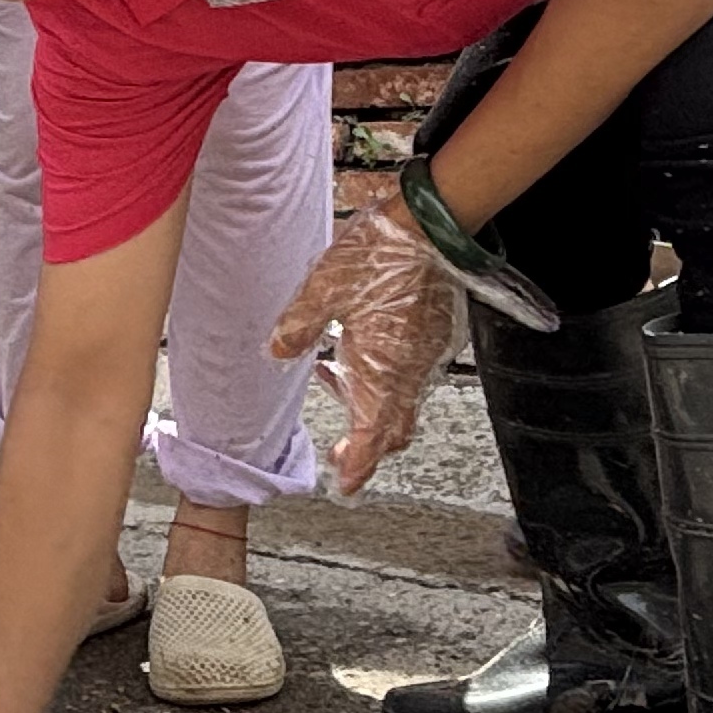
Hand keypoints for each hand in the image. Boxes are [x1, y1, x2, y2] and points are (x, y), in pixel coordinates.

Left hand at [268, 195, 463, 495]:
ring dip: (373, 408)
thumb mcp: (324, 289)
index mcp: (383, 370)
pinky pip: (411, 373)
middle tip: (342, 453)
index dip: (359, 466)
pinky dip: (386, 378)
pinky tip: (359, 350)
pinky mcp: (434, 333)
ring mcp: (426, 353)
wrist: (431, 226)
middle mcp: (410, 370)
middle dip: (367, 446)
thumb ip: (299, 326)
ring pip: (403, 400)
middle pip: (393, 428)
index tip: (347, 486)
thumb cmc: (379, 256)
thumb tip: (277, 351)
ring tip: (335, 384)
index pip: (373, 436)